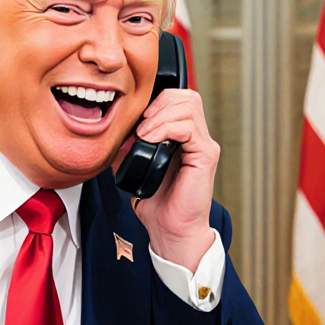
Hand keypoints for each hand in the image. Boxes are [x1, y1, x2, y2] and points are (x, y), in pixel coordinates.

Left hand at [127, 88, 219, 271]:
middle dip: (160, 103)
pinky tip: (151, 140)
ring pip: (188, 107)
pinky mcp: (206, 156)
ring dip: (160, 116)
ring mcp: (204, 145)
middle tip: (142, 123)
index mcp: (185, 137)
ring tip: (145, 134)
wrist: (171, 228)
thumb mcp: (136, 164)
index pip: (179, 99)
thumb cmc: (158, 202)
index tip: (137, 119)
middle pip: (187, 96)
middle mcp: (198, 138)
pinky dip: (166, 128)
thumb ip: (131, 142)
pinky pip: (188, 127)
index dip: (157, 101)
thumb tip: (118, 126)